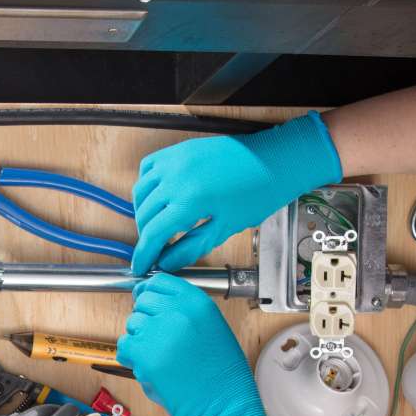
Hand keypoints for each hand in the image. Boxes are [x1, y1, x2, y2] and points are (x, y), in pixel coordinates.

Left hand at [116, 274, 272, 415]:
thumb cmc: (220, 373)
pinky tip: (151, 366)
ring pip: (132, 324)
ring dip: (140, 339)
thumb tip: (153, 300)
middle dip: (146, 319)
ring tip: (161, 356)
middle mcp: (176, 312)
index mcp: (196, 302)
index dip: (151, 293)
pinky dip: (131, 357)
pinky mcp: (143, 355)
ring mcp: (158, 332)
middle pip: (142, 301)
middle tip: (160, 339)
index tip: (150, 304)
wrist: (222, 405)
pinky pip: (124, 346)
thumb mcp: (211, 327)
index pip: (159, 281)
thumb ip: (184, 310)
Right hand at [128, 112, 341, 275]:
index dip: (144, 254)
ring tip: (158, 225)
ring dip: (144, 211)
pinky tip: (158, 196)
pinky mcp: (179, 149)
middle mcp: (176, 177)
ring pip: (141, 190)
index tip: (141, 266)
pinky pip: (149, 167)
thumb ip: (191, 247)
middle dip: (146, 235)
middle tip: (155, 249)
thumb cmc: (258, 192)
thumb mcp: (225, 228)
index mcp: (189, 200)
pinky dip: (147, 184)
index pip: (154, 233)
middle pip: (145, 214)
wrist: (274, 161)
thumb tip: (168, 263)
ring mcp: (176, 160)